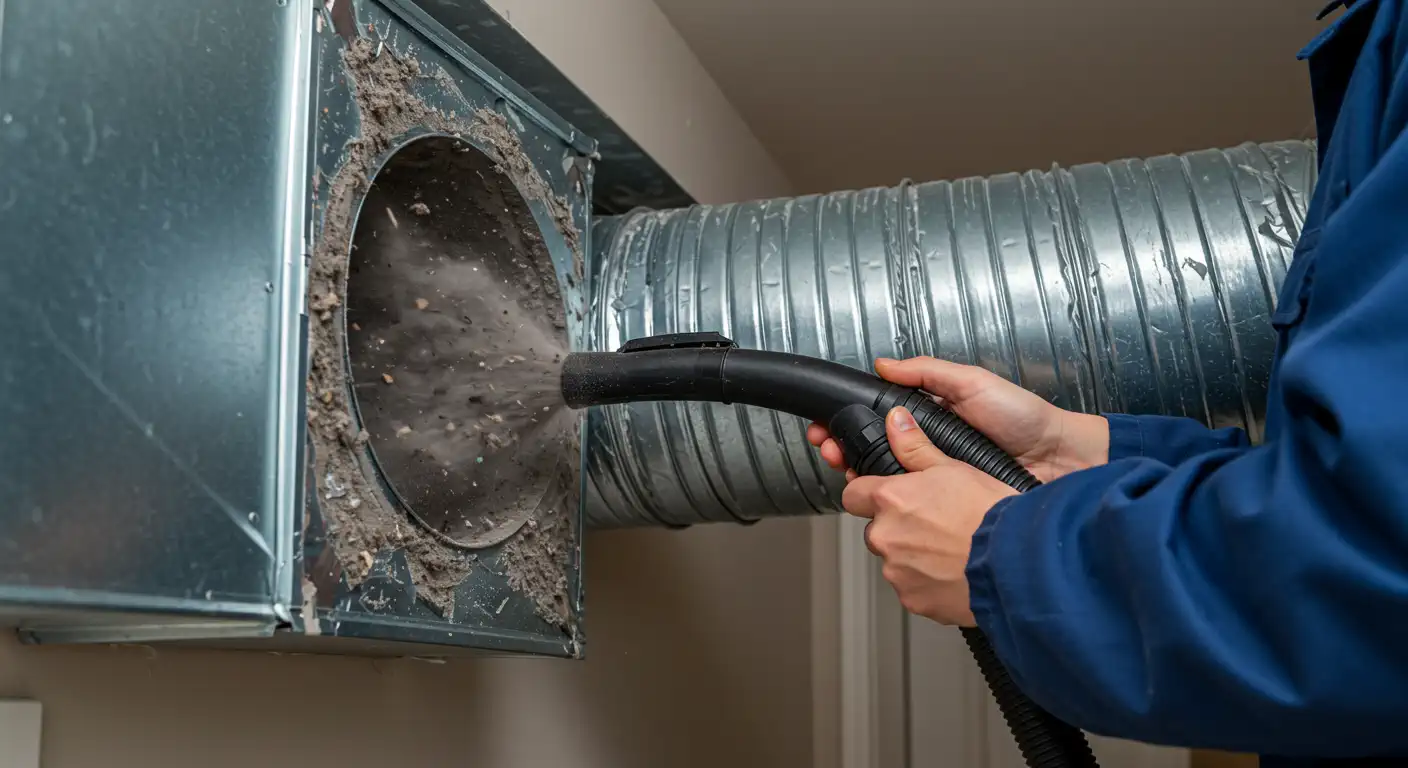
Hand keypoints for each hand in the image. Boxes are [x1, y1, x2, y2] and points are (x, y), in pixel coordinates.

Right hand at [806, 357, 1108, 482]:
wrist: (1059, 460)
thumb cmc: (1024, 418)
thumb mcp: (972, 382)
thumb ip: (928, 372)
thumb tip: (884, 364)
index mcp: (930, 417)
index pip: (876, 420)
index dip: (847, 423)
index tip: (826, 427)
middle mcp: (927, 447)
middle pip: (871, 451)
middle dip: (842, 449)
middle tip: (827, 449)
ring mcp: (935, 477)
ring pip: (885, 479)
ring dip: (858, 474)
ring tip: (844, 467)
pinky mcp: (946, 504)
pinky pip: (912, 503)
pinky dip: (891, 501)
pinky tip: (877, 496)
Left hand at [841, 406, 1015, 625]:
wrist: (1018, 563)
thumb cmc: (991, 514)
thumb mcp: (956, 468)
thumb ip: (916, 448)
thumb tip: (896, 422)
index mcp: (891, 499)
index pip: (853, 494)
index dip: (869, 493)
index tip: (887, 496)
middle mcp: (886, 536)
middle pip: (877, 529)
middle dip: (898, 527)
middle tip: (935, 524)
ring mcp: (898, 572)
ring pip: (895, 560)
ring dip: (914, 556)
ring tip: (951, 549)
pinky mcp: (913, 600)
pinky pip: (912, 588)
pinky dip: (928, 582)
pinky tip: (955, 571)